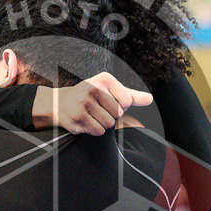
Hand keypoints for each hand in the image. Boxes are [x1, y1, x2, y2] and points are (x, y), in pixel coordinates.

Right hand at [34, 72, 153, 134]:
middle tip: (98, 109)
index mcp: (104, 79)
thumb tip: (150, 99)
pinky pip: (98, 131)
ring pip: (109, 124)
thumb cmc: (90, 97)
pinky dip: (94, 130)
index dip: (120, 107)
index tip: (108, 102)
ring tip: (92, 115)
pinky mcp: (78, 117)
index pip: (127, 101)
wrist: (60, 103)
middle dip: (110, 116)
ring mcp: (84, 103)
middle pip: (118, 114)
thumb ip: (131, 96)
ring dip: (102, 124)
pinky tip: (86, 121)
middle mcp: (93, 88)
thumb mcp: (109, 91)